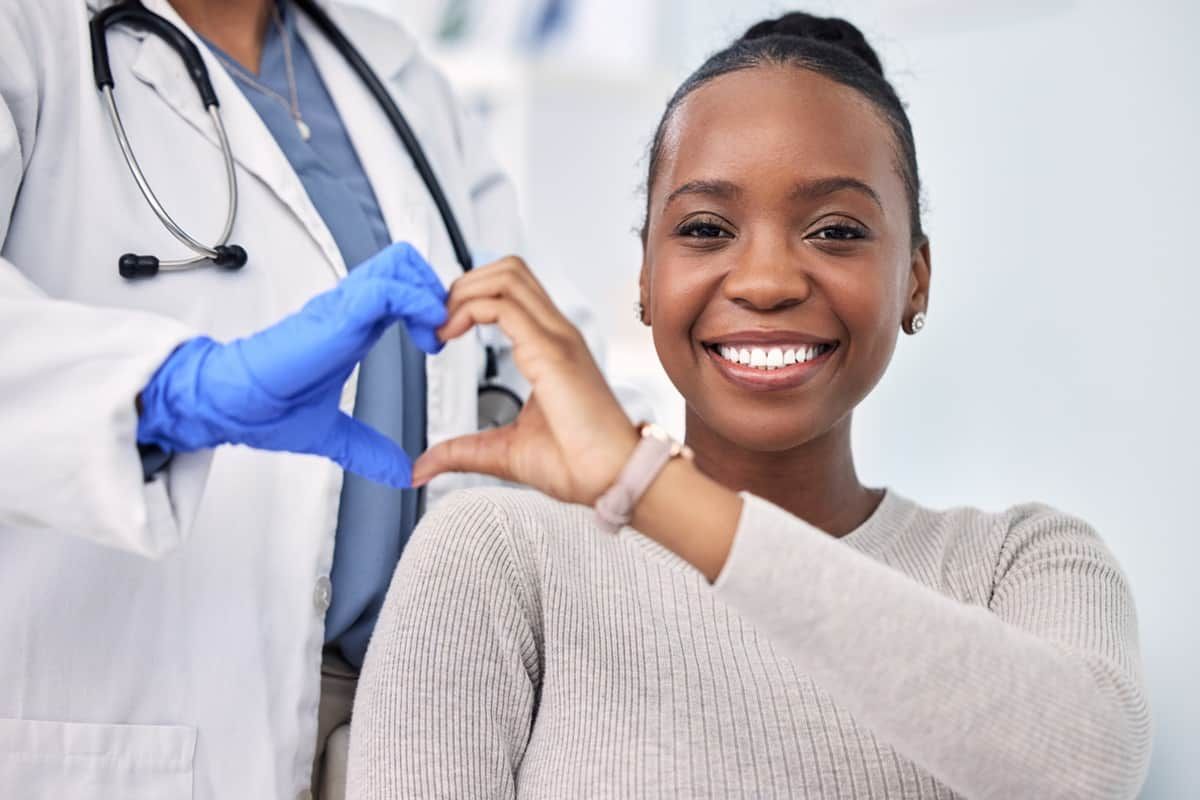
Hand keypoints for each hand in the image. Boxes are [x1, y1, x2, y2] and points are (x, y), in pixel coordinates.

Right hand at [137, 242, 446, 487]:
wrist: (230, 405)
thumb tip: (399, 472)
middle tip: (442, 331)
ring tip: (435, 333)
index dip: (429, 305)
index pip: (400, 288)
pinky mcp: (335, 317)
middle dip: (435, 289)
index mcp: (352, 326)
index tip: (439, 343)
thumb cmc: (266, 407)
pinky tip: (426, 333)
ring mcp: (342, 308)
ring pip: (398, 266)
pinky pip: (385, 290)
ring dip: (429, 294)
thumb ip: (369, 449)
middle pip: (404, 263)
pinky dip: (415, 303)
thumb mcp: (333, 433)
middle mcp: (349, 309)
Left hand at [411, 256, 637, 504]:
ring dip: (464, 291)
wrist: (612, 479)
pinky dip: (468, 309)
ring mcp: (557, 338)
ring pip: (506, 275)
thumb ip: (461, 452)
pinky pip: (503, 306)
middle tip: (436, 322)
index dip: (469, 298)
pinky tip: (449, 335)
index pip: (511, 292)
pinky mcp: (551, 351)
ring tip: (441, 326)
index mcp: (551, 348)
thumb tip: (422, 468)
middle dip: (462, 285)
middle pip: (508, 270)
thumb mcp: (503, 452)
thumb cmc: (577, 464)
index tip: (440, 330)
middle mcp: (556, 334)